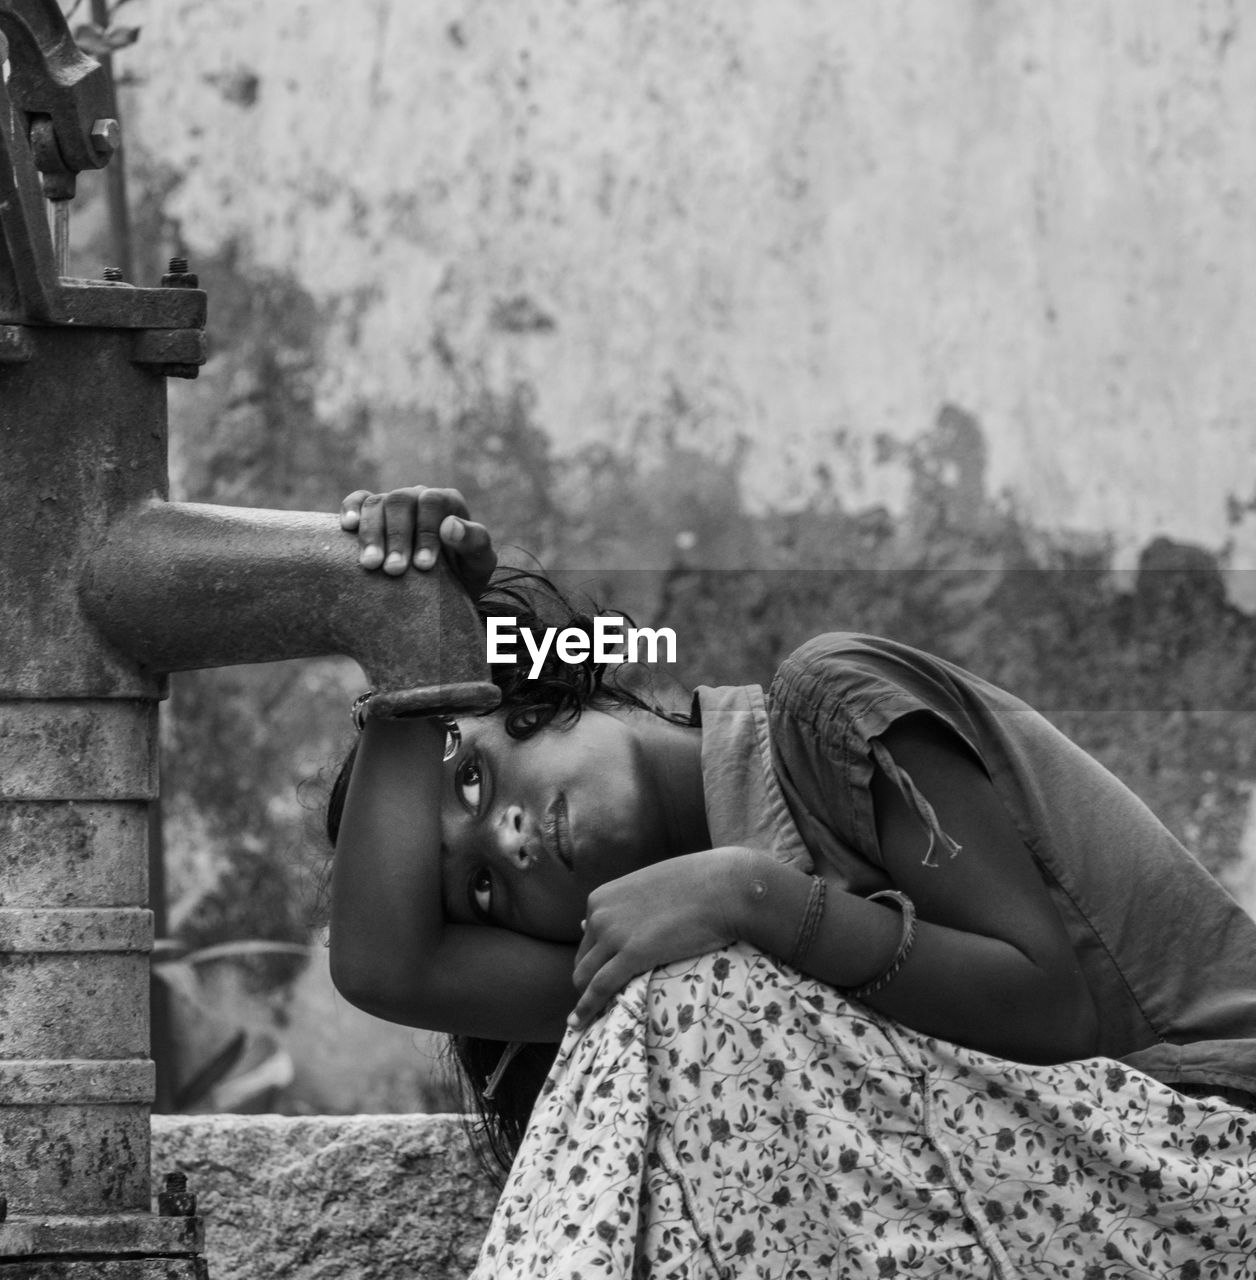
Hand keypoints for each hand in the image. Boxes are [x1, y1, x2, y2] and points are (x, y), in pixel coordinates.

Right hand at [340, 485, 496, 596]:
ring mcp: (392, 503)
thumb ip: (475, 543)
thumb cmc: (463, 576)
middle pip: (400, 501)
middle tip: (394, 570)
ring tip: (371, 564)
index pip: (432, 503)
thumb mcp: (479, 565)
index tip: (423, 566)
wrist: (441, 592)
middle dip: (397, 536)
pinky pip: (357, 500)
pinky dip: (350, 509)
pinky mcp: (371, 513)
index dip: (426, 532)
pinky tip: (347, 527)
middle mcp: (418, 497)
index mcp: (448, 503)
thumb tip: (450, 526)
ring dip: (371, 533)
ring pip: (375, 503)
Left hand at [569, 847, 750, 1030]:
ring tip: (591, 1016)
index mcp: (601, 898)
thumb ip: (623, 906)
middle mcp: (599, 915)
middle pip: (583, 958)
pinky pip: (599, 988)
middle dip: (590, 978)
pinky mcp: (632, 955)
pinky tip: (580, 1023)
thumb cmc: (696, 883)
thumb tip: (590, 922)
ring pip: (585, 976)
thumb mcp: (647, 887)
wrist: (723, 888)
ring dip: (587, 996)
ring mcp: (613, 934)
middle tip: (605, 996)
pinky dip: (587, 1008)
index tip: (608, 970)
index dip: (598, 956)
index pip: (587, 936)